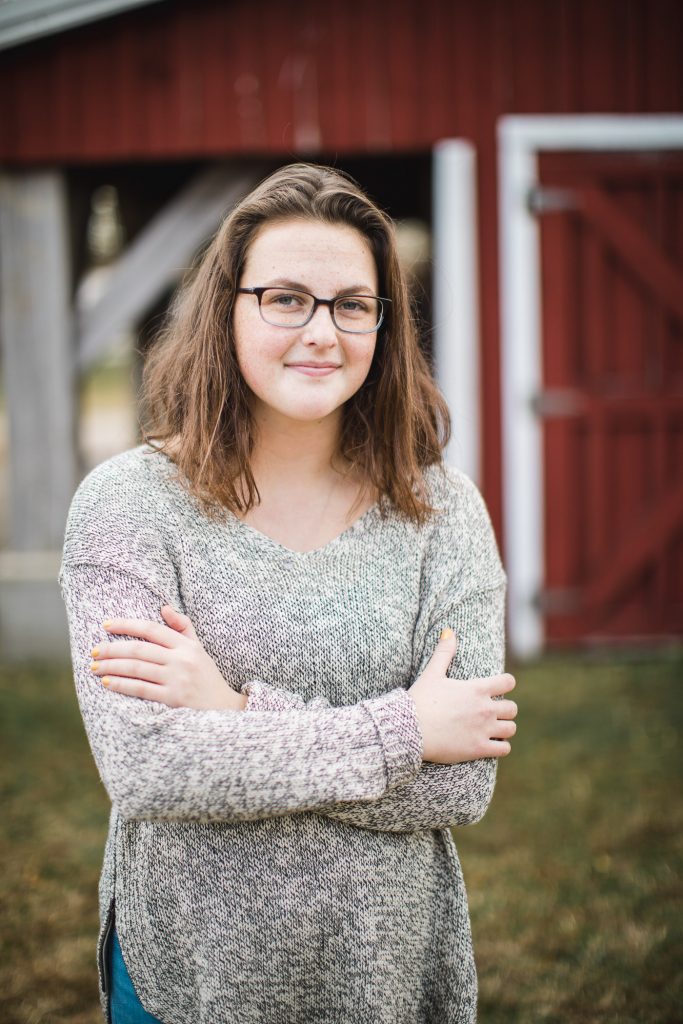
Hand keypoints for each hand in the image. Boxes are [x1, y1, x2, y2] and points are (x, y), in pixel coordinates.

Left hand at [90, 605, 246, 710]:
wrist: (224, 708)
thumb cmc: (207, 677)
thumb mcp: (199, 649)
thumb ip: (183, 627)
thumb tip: (164, 608)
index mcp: (187, 646)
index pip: (151, 629)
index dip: (126, 625)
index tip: (106, 625)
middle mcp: (182, 660)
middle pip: (139, 649)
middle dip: (112, 649)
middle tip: (93, 651)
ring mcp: (177, 679)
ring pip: (136, 668)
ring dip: (111, 666)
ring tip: (94, 667)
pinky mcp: (173, 699)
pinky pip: (141, 688)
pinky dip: (121, 684)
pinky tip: (107, 682)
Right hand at [407, 629, 516, 762]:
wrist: (409, 730)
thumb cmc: (420, 700)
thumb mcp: (432, 673)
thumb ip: (444, 652)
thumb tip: (449, 631)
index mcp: (476, 689)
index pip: (508, 682)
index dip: (506, 684)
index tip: (499, 688)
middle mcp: (485, 709)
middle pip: (512, 708)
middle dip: (505, 709)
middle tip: (492, 712)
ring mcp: (483, 730)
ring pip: (511, 729)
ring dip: (504, 728)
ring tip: (493, 729)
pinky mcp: (479, 749)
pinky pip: (504, 749)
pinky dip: (501, 747)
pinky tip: (491, 744)